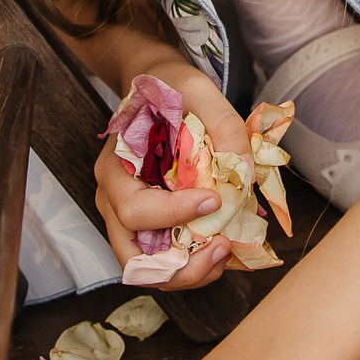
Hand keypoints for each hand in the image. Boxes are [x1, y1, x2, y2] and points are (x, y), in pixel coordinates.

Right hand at [96, 58, 251, 290]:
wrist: (158, 87)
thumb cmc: (170, 87)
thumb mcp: (198, 89)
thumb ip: (223, 125)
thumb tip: (245, 175)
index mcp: (114, 170)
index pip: (135, 210)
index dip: (176, 215)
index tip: (216, 200)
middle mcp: (113, 201)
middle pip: (134, 258)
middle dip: (181, 267)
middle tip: (223, 248)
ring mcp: (129, 219)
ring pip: (150, 270)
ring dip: (190, 273)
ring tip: (226, 252)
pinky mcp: (150, 226)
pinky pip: (166, 261)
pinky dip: (194, 264)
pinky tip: (222, 247)